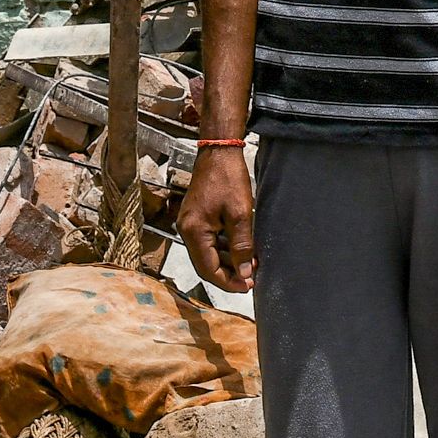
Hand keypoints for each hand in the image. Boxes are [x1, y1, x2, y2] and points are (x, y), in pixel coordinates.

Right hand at [182, 144, 257, 293]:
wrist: (219, 151)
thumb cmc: (228, 178)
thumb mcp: (240, 215)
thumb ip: (242, 246)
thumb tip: (244, 273)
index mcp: (194, 231)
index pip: (208, 270)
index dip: (228, 282)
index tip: (248, 286)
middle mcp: (187, 230)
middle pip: (206, 264)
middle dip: (228, 274)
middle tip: (250, 279)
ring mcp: (190, 223)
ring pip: (208, 253)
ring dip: (228, 262)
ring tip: (249, 264)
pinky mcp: (196, 217)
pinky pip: (208, 241)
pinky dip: (224, 248)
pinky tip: (241, 249)